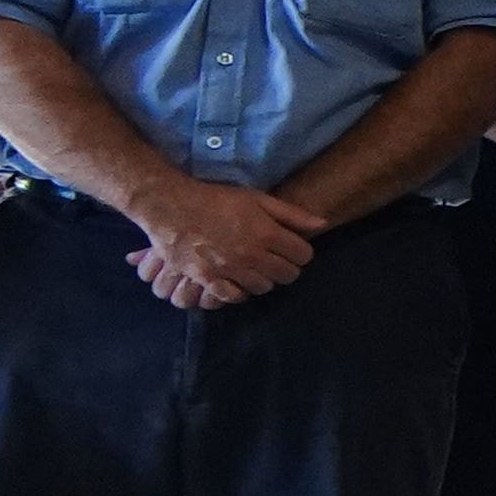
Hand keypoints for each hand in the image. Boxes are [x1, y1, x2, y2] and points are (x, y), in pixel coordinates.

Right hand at [124, 173, 319, 309]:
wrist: (172, 208)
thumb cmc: (217, 200)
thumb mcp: (257, 199)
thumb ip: (291, 214)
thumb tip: (323, 224)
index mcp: (266, 233)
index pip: (303, 256)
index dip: (300, 252)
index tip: (291, 248)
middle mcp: (251, 255)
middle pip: (287, 275)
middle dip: (286, 267)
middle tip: (275, 259)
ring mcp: (229, 269)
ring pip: (263, 287)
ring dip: (264, 279)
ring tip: (256, 267)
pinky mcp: (208, 279)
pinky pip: (235, 296)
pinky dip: (239, 291)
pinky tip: (237, 279)